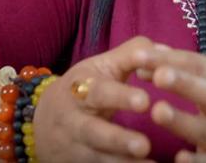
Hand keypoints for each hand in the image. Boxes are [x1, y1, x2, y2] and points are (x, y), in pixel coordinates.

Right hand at [32, 36, 156, 162]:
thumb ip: (130, 56)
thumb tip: (163, 52)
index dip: (120, 96)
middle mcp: (73, 120)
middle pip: (92, 131)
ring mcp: (74, 146)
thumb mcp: (100, 67)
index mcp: (80, 89)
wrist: (42, 123)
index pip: (99, 92)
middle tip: (145, 145)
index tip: (145, 101)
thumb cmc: (84, 89)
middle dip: (118, 139)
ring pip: (95, 157)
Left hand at [136, 45, 205, 162]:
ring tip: (158, 111)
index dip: (171, 60)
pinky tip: (179, 157)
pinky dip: (198, 162)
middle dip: (184, 83)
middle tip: (158, 75)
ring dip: (183, 121)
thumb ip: (187, 67)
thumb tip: (149, 51)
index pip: (200, 66)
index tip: (141, 55)